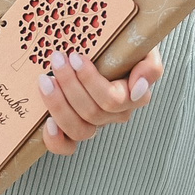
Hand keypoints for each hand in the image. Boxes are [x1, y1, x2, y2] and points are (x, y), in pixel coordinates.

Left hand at [38, 48, 167, 155]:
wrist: (111, 49)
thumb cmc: (126, 48)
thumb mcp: (144, 50)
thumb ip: (150, 68)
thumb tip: (138, 88)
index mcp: (133, 97)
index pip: (112, 99)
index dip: (90, 80)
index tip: (75, 56)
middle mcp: (116, 114)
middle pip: (92, 112)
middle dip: (69, 84)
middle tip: (57, 59)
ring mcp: (96, 124)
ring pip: (80, 130)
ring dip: (58, 105)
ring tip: (45, 80)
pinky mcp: (76, 129)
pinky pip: (68, 146)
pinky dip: (56, 140)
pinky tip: (47, 122)